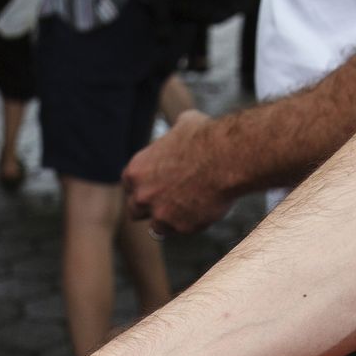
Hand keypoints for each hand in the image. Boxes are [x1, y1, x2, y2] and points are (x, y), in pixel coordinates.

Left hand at [123, 110, 234, 236]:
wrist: (226, 157)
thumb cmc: (206, 136)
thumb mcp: (183, 125)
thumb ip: (174, 136)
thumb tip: (182, 127)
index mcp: (136, 171)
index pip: (129, 186)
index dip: (142, 187)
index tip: (155, 186)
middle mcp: (143, 196)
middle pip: (135, 211)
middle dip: (149, 208)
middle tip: (166, 203)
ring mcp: (161, 214)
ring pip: (157, 227)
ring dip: (169, 221)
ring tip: (187, 210)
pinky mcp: (182, 227)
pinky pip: (184, 230)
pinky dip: (192, 223)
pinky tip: (205, 210)